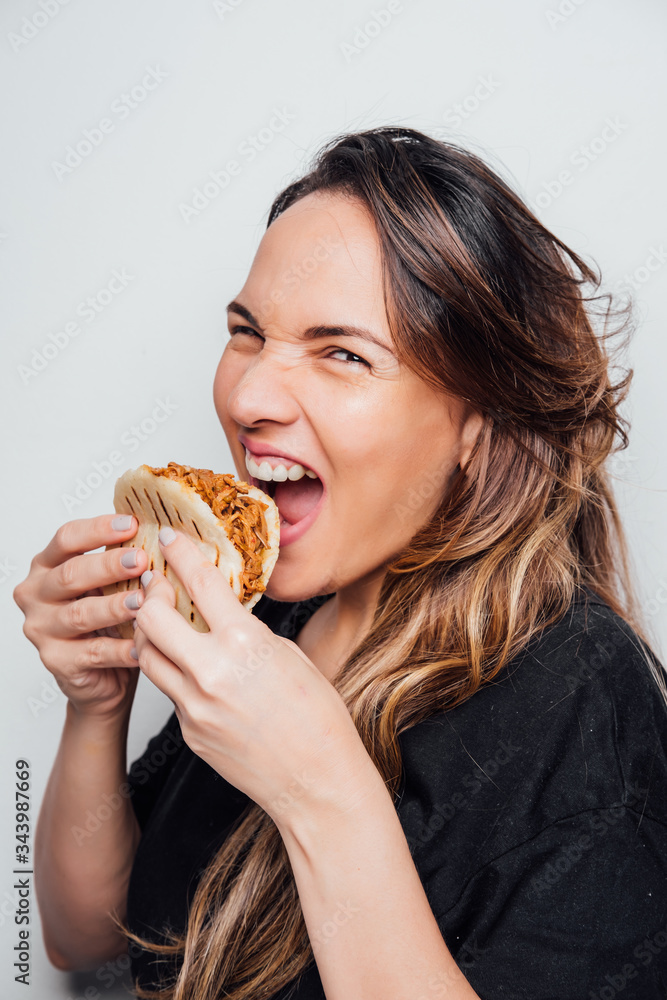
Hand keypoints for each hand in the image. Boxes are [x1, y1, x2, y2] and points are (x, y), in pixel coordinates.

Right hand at [13, 515, 148, 718]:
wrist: (104, 676)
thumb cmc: (110, 621)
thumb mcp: (112, 584)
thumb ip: (124, 560)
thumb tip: (163, 531)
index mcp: (47, 565)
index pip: (66, 538)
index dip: (98, 529)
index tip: (132, 523)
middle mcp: (37, 594)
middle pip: (70, 574)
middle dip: (108, 565)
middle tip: (140, 560)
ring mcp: (42, 629)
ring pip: (80, 614)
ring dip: (114, 606)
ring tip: (143, 601)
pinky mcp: (56, 661)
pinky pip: (92, 652)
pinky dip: (121, 648)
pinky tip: (142, 643)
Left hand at [133, 528, 371, 826]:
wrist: (317, 781)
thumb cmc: (318, 719)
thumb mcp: (289, 655)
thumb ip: (249, 633)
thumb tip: (225, 616)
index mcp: (244, 643)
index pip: (199, 582)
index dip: (180, 553)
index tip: (171, 537)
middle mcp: (211, 672)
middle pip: (151, 617)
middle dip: (151, 594)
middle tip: (158, 584)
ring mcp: (194, 706)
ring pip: (147, 655)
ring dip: (151, 634)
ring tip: (165, 623)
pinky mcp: (188, 732)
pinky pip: (169, 691)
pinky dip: (175, 672)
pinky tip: (192, 669)